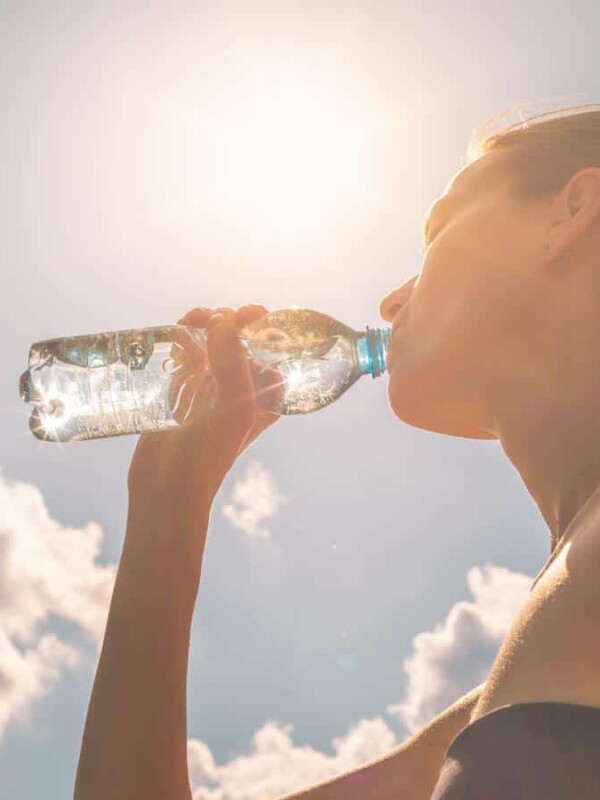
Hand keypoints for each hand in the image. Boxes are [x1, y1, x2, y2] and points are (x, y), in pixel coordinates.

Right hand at [126, 305, 280, 529]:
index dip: (261, 324)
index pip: (272, 347)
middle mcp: (241, 389)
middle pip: (240, 338)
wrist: (165, 488)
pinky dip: (183, 341)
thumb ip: (234, 366)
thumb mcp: (232, 411)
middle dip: (226, 319)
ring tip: (188, 323)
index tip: (243, 315)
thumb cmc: (206, 456)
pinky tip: (175, 338)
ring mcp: (212, 389)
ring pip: (212, 343)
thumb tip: (224, 322)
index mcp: (265, 394)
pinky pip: (188, 356)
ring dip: (203, 325)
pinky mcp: (184, 392)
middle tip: (206, 320)